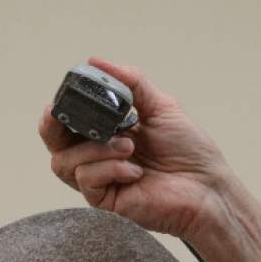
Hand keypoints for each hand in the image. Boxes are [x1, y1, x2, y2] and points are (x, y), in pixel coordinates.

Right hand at [39, 57, 229, 238]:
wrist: (209, 187)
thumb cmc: (190, 150)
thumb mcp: (161, 106)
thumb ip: (131, 83)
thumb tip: (96, 61)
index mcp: (109, 131)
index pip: (69, 119)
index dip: (60, 107)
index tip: (66, 93)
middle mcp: (100, 155)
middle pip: (55, 143)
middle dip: (51, 126)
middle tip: (60, 114)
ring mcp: (102, 179)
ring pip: (64, 162)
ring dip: (95, 148)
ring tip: (129, 146)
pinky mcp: (106, 200)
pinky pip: (86, 180)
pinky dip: (108, 168)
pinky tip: (135, 171)